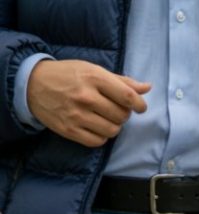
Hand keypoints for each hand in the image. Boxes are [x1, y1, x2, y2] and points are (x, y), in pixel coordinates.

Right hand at [27, 59, 150, 147]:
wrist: (34, 84)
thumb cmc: (67, 75)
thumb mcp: (92, 70)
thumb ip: (121, 81)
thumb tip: (147, 88)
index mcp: (93, 77)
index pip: (127, 97)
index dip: (139, 105)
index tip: (140, 107)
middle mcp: (86, 96)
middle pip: (121, 116)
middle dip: (123, 114)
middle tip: (115, 109)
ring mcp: (77, 115)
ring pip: (112, 130)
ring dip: (114, 126)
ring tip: (105, 118)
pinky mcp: (70, 130)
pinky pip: (98, 141)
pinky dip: (102, 136)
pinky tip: (96, 127)